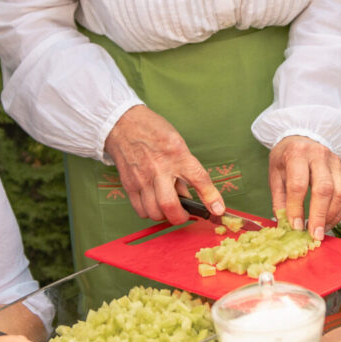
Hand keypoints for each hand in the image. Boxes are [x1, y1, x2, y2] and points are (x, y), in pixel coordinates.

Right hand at [103, 105, 222, 224]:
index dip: (211, 197)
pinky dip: (149, 212)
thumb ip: (184, 169)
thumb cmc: (152, 131)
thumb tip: (188, 196)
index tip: (217, 210)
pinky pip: (140, 209)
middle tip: (184, 214)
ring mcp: (142, 177)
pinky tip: (152, 202)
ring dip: (164, 215)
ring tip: (166, 206)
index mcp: (177, 154)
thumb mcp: (176, 143)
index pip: (199, 179)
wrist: (122, 124)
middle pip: (170, 205)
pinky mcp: (129, 184)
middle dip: (180, 217)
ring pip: (154, 212)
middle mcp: (159, 168)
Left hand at [268, 135, 340, 238]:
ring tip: (321, 230)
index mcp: (297, 153)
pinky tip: (329, 221)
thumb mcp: (275, 173)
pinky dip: (340, 212)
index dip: (297, 207)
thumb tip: (284, 223)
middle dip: (319, 215)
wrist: (301, 138)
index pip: (298, 184)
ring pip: (340, 193)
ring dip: (331, 216)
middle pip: (323, 188)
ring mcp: (335, 162)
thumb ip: (280, 198)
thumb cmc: (286, 157)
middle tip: (314, 235)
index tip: (296, 226)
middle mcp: (318, 155)